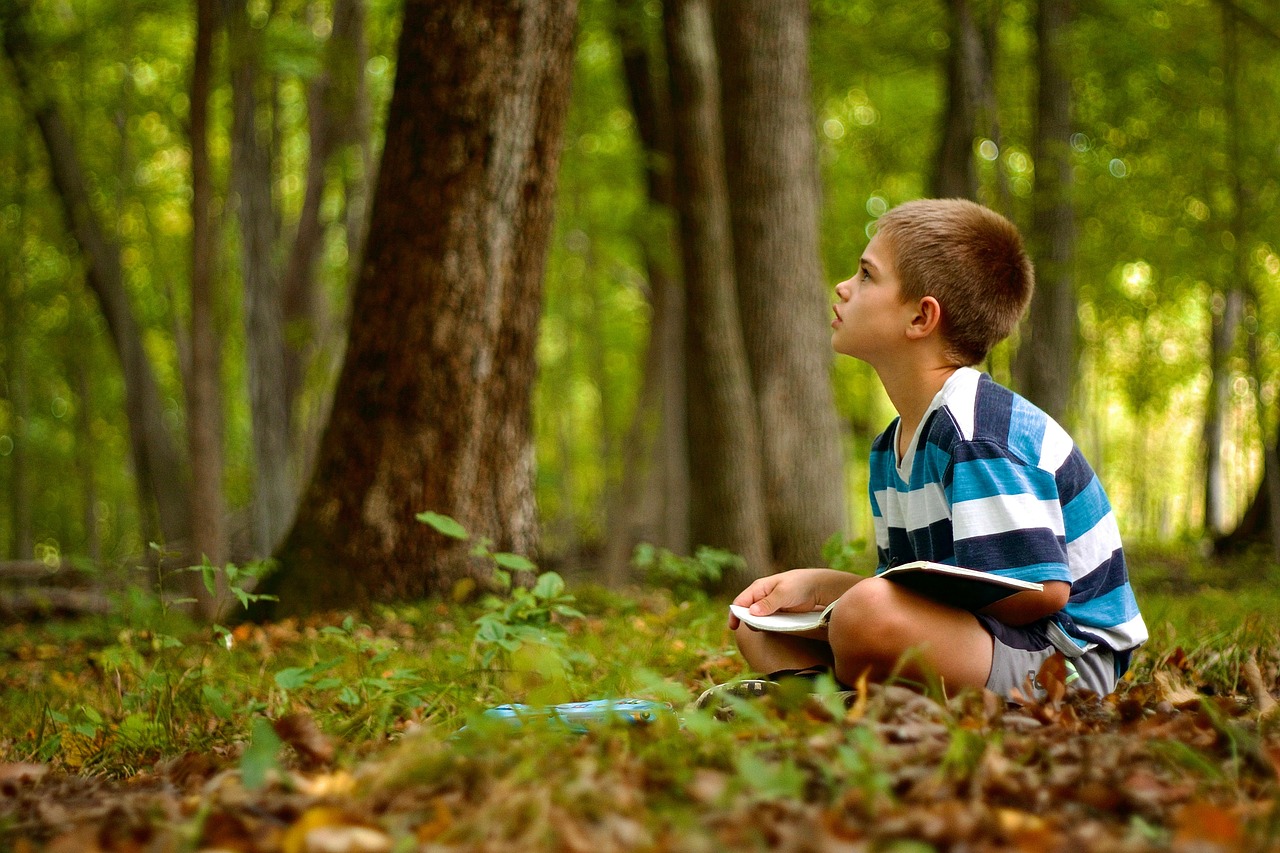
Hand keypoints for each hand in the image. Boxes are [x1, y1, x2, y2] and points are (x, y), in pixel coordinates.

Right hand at [728, 568, 856, 629]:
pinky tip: (771, 630)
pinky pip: (767, 622)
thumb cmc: (799, 585)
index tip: (734, 627)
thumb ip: (768, 603)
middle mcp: (761, 597)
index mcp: (759, 588)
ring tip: (765, 629)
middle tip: (754, 630)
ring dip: (757, 626)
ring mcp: (769, 606)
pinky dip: (766, 627)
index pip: (740, 602)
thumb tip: (752, 613)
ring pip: (756, 619)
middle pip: (746, 612)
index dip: (735, 614)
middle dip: (746, 622)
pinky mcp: (777, 613)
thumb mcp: (783, 593)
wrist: (818, 587)